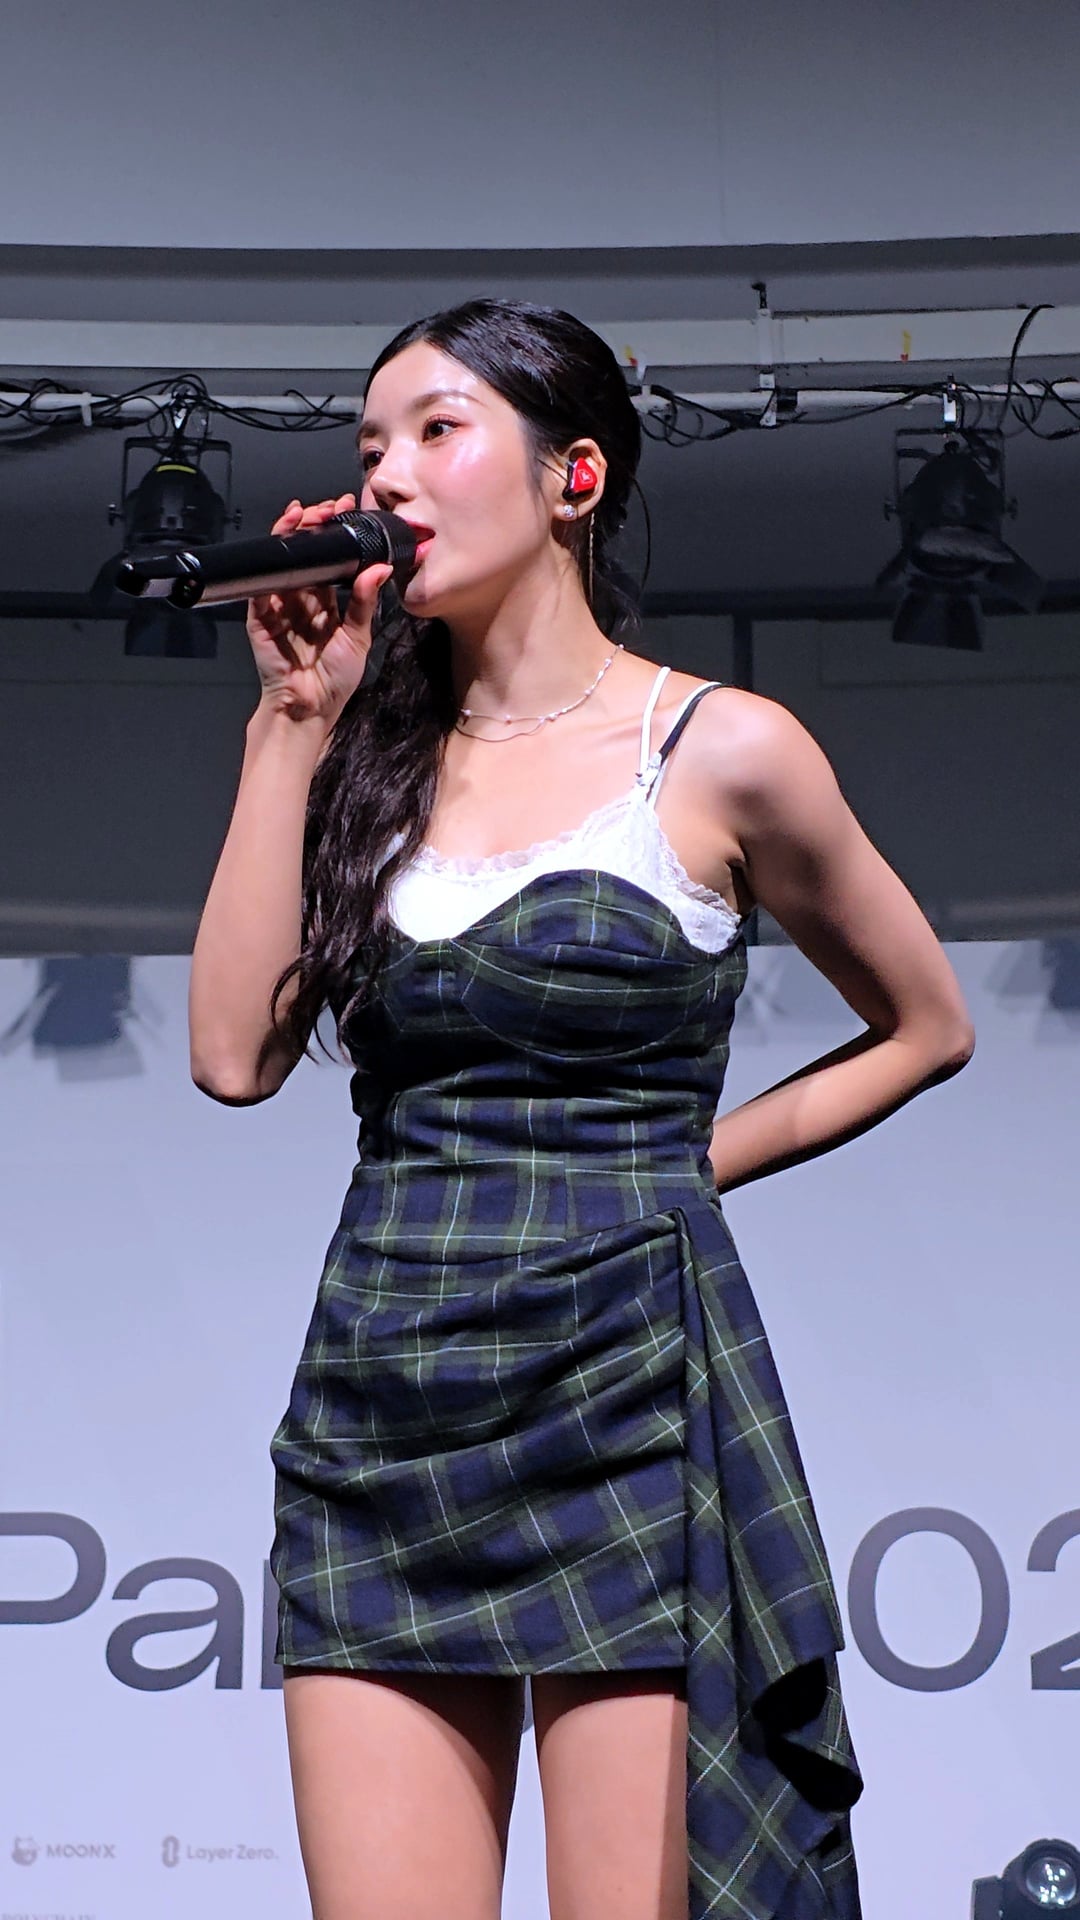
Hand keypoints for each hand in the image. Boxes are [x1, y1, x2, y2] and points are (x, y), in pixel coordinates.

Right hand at [245, 492, 392, 726]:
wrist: (308, 708)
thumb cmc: (334, 681)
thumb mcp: (358, 637)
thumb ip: (366, 602)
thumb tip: (379, 568)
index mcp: (327, 605)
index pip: (331, 562)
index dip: (337, 537)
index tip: (348, 513)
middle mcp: (303, 601)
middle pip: (306, 555)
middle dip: (315, 527)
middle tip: (327, 508)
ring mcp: (280, 606)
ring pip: (284, 562)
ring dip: (293, 535)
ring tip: (305, 515)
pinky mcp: (261, 616)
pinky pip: (262, 584)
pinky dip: (269, 562)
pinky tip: (281, 542)